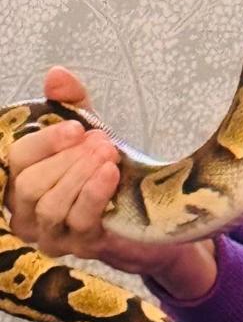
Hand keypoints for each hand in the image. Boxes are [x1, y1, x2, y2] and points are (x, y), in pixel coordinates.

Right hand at [6, 67, 215, 296]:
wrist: (145, 207)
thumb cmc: (103, 166)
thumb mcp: (88, 129)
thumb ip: (70, 102)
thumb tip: (57, 74)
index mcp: (22, 179)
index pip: (17, 160)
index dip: (45, 142)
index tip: (77, 127)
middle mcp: (26, 211)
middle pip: (31, 185)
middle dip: (67, 159)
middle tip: (101, 142)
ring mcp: (51, 234)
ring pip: (51, 206)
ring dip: (81, 175)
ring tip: (109, 154)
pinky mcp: (80, 247)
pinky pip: (79, 222)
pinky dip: (94, 194)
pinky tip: (110, 174)